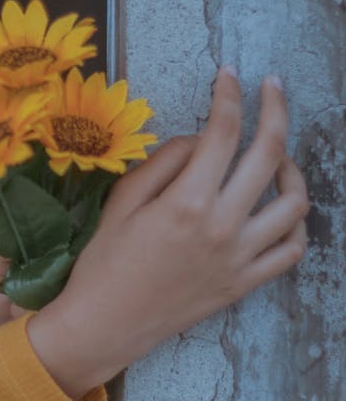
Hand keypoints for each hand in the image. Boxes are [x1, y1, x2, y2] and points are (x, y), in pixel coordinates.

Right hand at [27, 68, 308, 400]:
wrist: (105, 324)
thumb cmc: (104, 261)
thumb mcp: (122, 201)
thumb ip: (164, 162)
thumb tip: (198, 140)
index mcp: (187, 201)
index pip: (223, 132)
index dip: (229, 95)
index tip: (230, 75)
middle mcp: (222, 227)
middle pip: (269, 154)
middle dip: (275, 110)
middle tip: (272, 88)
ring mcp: (240, 258)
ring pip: (294, 203)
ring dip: (292, 168)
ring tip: (278, 154)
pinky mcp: (245, 284)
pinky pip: (292, 251)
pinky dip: (296, 223)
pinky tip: (280, 207)